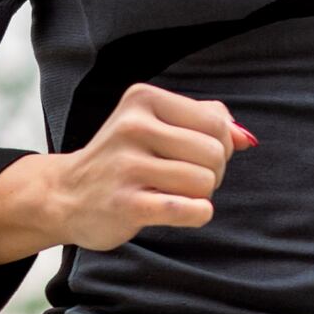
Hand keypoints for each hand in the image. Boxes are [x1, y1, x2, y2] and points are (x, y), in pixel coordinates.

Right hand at [0, 84, 251, 261]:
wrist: (66, 195)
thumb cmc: (125, 158)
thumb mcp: (158, 124)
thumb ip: (206, 121)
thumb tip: (247, 138)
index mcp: (143, 99)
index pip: (217, 122)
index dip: (219, 145)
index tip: (193, 155)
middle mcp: (132, 127)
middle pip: (215, 154)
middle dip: (211, 172)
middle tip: (183, 179)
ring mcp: (126, 167)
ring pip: (205, 182)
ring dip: (199, 195)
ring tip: (171, 193)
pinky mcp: (126, 205)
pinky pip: (190, 209)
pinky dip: (196, 213)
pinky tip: (179, 210)